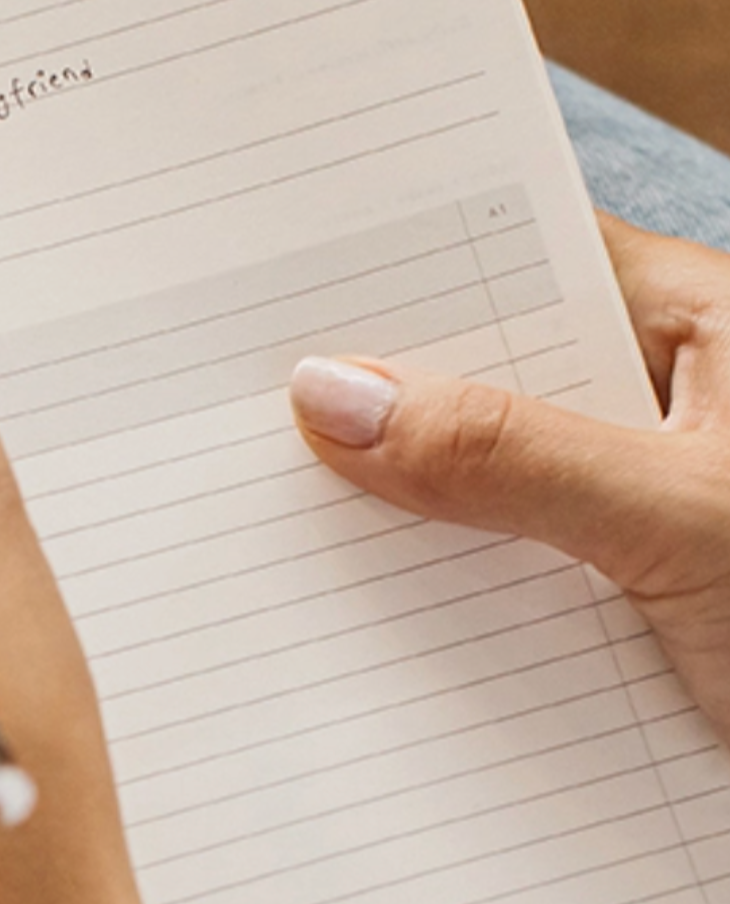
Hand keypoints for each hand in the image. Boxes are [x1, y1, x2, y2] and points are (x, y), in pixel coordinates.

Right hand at [291, 216, 729, 742]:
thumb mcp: (683, 521)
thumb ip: (513, 457)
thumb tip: (336, 396)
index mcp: (706, 329)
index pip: (515, 260)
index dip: (394, 273)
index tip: (262, 294)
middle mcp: (672, 410)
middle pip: (486, 383)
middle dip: (371, 417)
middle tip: (223, 428)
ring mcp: (644, 518)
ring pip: (487, 500)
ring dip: (401, 535)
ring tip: (259, 543)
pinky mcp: (630, 619)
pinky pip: (507, 597)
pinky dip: (442, 619)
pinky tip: (354, 643)